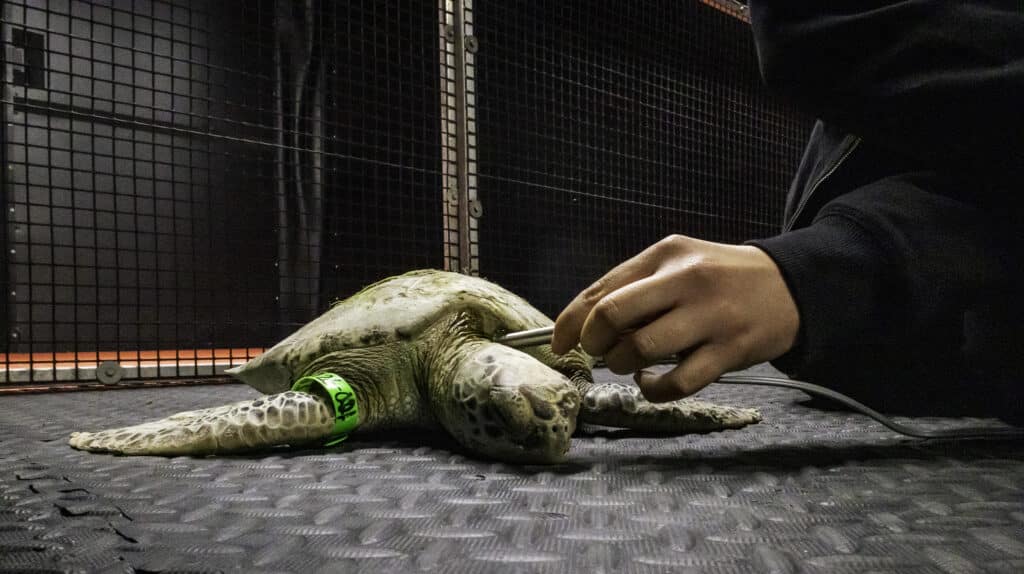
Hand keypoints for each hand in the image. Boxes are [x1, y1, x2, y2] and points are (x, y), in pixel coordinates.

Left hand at [551, 234, 798, 401]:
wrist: (789, 287)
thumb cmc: (720, 278)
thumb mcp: (678, 263)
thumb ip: (635, 286)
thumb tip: (584, 324)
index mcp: (665, 254)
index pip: (601, 289)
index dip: (571, 322)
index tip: (559, 342)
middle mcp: (686, 279)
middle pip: (613, 315)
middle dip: (592, 342)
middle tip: (597, 352)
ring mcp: (710, 316)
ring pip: (640, 348)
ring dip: (621, 364)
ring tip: (629, 363)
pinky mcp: (730, 350)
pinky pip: (677, 382)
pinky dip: (653, 389)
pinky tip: (652, 381)